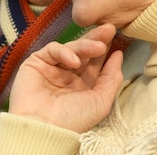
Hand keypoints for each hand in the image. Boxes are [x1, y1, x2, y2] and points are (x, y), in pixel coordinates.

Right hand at [8, 24, 123, 132]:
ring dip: (85, 45)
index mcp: (83, 86)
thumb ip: (111, 78)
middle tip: (109, 28)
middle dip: (97, 39)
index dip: (106, 50)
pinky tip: (73, 61)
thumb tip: (119, 55)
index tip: (118, 37)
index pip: (95, 62)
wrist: (43, 127)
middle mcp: (68, 75)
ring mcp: (52, 68)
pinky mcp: (37, 62)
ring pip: (70, 48)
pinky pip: (52, 50)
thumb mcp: (100, 101)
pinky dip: (64, 52)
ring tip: (98, 46)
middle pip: (84, 52)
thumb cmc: (73, 120)